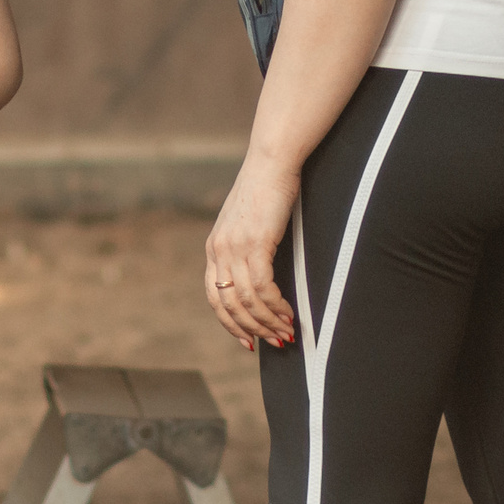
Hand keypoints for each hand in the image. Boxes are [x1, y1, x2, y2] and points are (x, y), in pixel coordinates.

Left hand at [205, 154, 299, 350]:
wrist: (272, 162)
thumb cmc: (265, 191)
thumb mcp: (247, 223)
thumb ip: (246, 248)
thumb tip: (259, 276)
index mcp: (214, 247)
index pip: (214, 298)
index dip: (230, 324)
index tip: (249, 342)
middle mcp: (219, 250)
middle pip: (228, 305)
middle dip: (252, 330)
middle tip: (276, 342)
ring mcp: (234, 247)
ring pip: (247, 301)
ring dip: (268, 322)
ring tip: (287, 332)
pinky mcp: (255, 242)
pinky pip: (262, 287)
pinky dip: (275, 305)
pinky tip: (289, 313)